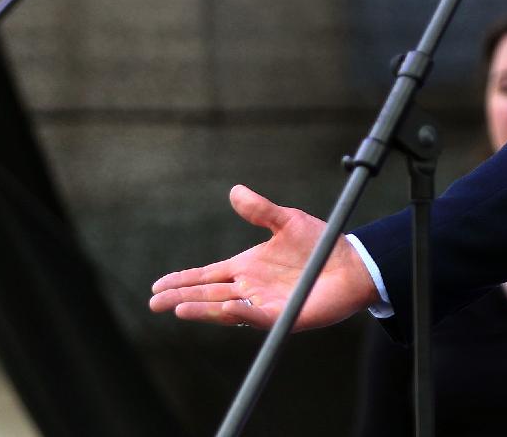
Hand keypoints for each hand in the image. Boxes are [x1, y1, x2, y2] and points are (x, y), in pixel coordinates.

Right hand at [148, 185, 379, 329]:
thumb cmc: (321, 244)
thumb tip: (234, 191)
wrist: (353, 264)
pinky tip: (218, 310)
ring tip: (176, 308)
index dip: (183, 280)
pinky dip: (233, 314)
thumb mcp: (287, 221)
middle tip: (154, 302)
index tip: (158, 285)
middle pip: (208, 293)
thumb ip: (260, 210)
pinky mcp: (281, 314)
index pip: (207, 275)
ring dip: (201, 308)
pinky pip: (252, 315)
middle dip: (181, 297)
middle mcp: (250, 287)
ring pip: (224, 306)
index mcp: (248, 267)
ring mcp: (263, 302)